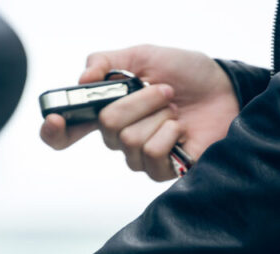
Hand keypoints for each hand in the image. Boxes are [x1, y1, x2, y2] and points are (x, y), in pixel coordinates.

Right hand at [40, 45, 239, 180]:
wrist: (226, 89)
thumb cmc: (187, 74)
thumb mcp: (145, 55)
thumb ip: (107, 61)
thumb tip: (83, 78)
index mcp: (108, 111)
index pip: (67, 133)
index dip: (54, 132)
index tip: (55, 119)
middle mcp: (119, 138)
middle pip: (106, 126)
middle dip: (138, 101)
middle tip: (162, 91)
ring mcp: (139, 157)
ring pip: (129, 140)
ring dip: (158, 114)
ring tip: (175, 109)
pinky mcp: (162, 171)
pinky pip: (151, 155)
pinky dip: (170, 133)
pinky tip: (182, 130)